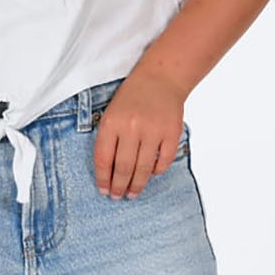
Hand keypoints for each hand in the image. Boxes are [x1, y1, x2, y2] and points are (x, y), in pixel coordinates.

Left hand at [94, 69, 185, 198]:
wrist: (161, 78)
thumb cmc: (132, 97)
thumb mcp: (111, 113)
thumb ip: (108, 139)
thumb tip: (108, 172)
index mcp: (112, 123)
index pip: (103, 159)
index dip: (103, 179)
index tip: (103, 190)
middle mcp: (131, 128)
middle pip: (123, 168)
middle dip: (119, 186)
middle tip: (118, 196)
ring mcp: (153, 131)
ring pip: (143, 169)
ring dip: (136, 185)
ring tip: (132, 193)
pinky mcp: (171, 133)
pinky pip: (163, 161)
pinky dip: (156, 171)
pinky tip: (150, 174)